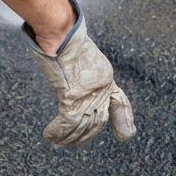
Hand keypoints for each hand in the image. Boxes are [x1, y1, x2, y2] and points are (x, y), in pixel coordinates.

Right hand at [24, 0, 135, 147]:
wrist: (61, 32)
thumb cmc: (65, 36)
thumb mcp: (83, 54)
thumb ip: (83, 69)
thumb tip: (72, 73)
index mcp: (105, 75)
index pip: (120, 102)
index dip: (123, 120)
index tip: (126, 136)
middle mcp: (101, 86)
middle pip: (99, 119)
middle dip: (87, 135)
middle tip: (75, 144)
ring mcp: (88, 92)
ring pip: (83, 125)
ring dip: (70, 138)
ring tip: (59, 142)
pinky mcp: (72, 96)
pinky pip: (67, 122)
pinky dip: (58, 132)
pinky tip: (50, 135)